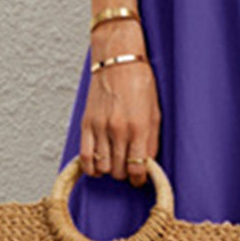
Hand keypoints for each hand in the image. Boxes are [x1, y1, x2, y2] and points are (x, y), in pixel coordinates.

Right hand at [80, 19, 160, 187]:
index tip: (139, 179)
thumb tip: (148, 163)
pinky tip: (97, 166)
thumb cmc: (140, 83)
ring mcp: (100, 128)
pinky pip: (85, 157)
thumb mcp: (155, 112)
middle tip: (128, 168)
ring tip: (115, 164)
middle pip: (119, 170)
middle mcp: (118, 130)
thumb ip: (151, 140)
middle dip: (125, 174)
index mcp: (139, 128)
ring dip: (109, 171)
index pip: (138, 168)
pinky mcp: (86, 124)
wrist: (118, 61)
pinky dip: (91, 167)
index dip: (139, 179)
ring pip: (102, 167)